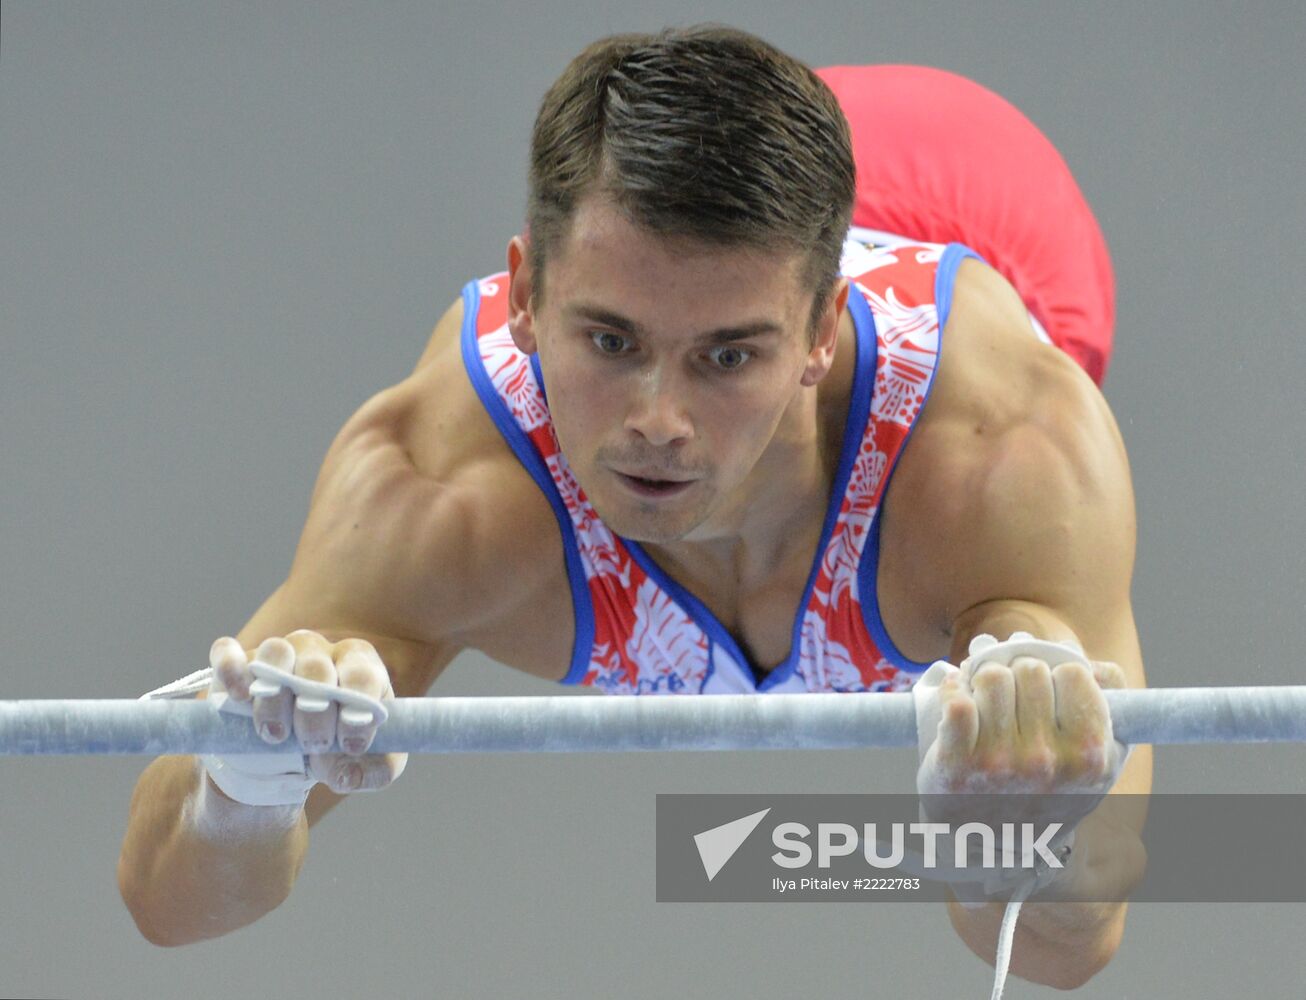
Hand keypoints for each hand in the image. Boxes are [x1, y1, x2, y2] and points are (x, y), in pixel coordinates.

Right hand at [206, 630, 407, 800]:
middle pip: (317, 667)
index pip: (362, 674)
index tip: (351, 746)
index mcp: (358, 667)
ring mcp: (279, 653)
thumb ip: (373, 772)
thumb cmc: (336, 750)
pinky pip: (228, 652)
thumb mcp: (368, 765)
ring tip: (276, 734)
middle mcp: (319, 652)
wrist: (290, 758)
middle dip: (314, 712)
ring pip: (276, 653)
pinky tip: (239, 696)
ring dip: (275, 696)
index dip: (357, 710)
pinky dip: (231, 668)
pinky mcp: (240, 664)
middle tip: (313, 746)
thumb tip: (348, 776)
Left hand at [912, 633, 1129, 895]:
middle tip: (1012, 693)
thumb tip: (1092, 665)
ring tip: (987, 700)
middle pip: (1028, 668)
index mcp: (1089, 756)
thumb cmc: (1050, 792)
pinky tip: (959, 701)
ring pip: (991, 676)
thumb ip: (1112, 706)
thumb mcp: (1098, 759)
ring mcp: (998, 764)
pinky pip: (956, 701)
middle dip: (1019, 673)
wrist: (1001, 847)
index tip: (1047, 688)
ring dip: (985, 680)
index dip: (1057, 673)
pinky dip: (953, 691)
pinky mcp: (955, 766)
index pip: (1072, 671)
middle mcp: (1045, 761)